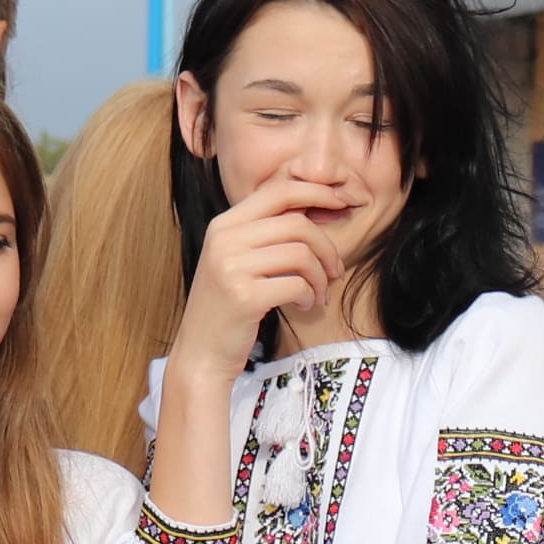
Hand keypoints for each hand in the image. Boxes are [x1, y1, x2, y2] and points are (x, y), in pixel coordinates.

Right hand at [168, 173, 365, 373]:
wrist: (202, 352)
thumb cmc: (229, 307)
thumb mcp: (239, 259)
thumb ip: (266, 233)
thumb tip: (314, 206)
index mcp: (224, 224)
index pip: (278, 190)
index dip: (316, 192)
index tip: (341, 203)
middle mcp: (224, 239)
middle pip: (297, 223)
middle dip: (327, 247)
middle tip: (335, 271)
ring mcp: (231, 267)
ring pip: (301, 254)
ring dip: (320, 277)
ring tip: (318, 294)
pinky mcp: (244, 296)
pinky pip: (297, 285)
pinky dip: (309, 296)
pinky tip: (304, 306)